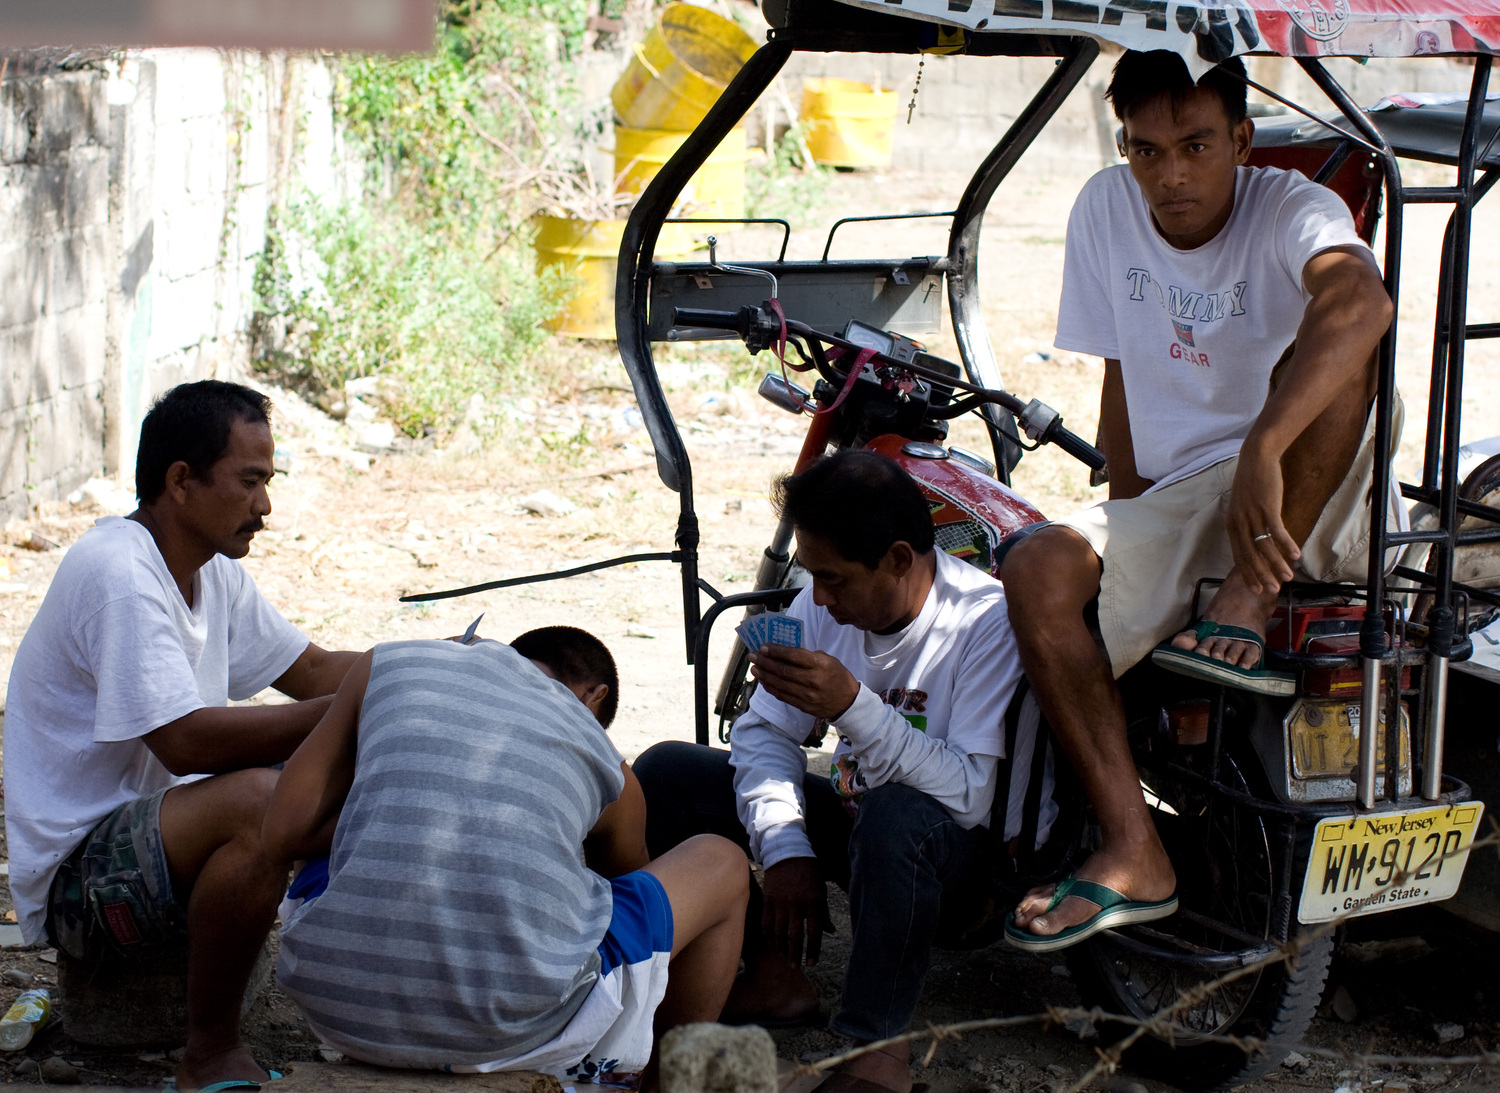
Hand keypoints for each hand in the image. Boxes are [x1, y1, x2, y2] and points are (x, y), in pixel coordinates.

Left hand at [748, 645, 858, 720]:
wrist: (847, 702)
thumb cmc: (837, 676)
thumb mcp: (828, 660)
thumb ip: (808, 656)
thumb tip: (785, 652)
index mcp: (820, 665)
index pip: (794, 656)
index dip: (777, 651)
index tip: (764, 647)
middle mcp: (813, 681)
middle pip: (783, 671)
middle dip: (765, 662)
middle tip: (753, 655)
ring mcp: (807, 695)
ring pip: (780, 684)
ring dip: (764, 675)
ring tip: (754, 668)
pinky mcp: (803, 706)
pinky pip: (783, 696)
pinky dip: (771, 688)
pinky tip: (764, 681)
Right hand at [762, 857, 829, 965]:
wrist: (787, 852)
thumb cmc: (809, 872)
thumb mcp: (821, 890)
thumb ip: (824, 912)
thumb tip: (831, 932)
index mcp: (813, 902)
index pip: (814, 933)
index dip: (813, 950)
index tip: (812, 963)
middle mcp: (796, 904)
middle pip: (795, 936)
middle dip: (795, 955)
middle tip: (795, 967)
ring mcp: (780, 902)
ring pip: (779, 932)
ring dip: (781, 948)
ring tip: (784, 957)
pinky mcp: (768, 900)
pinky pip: (766, 923)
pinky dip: (769, 935)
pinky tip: (772, 943)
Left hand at [1227, 439, 1298, 593]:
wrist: (1257, 456)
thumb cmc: (1252, 482)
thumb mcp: (1244, 505)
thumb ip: (1248, 524)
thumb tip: (1257, 540)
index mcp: (1232, 524)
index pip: (1238, 554)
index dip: (1247, 572)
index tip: (1255, 588)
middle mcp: (1239, 522)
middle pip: (1250, 555)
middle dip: (1261, 575)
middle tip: (1271, 591)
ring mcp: (1252, 514)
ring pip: (1264, 546)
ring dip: (1277, 563)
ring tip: (1287, 577)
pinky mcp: (1267, 506)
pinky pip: (1277, 531)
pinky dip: (1286, 544)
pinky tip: (1296, 555)